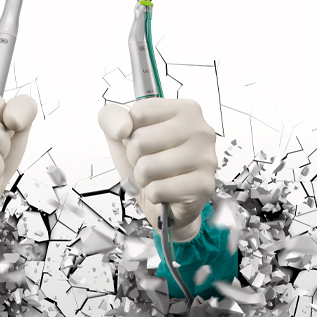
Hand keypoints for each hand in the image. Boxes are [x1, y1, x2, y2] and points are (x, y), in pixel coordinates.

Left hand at [97, 98, 216, 241]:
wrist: (167, 206)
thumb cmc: (151, 167)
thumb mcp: (123, 137)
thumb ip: (112, 118)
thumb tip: (122, 127)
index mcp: (185, 110)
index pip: (140, 111)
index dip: (131, 132)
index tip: (144, 142)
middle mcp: (200, 130)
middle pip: (141, 140)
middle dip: (136, 158)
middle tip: (151, 164)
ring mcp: (205, 158)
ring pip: (148, 167)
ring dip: (144, 178)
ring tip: (158, 178)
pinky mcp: (203, 185)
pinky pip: (158, 189)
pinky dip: (154, 195)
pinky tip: (167, 192)